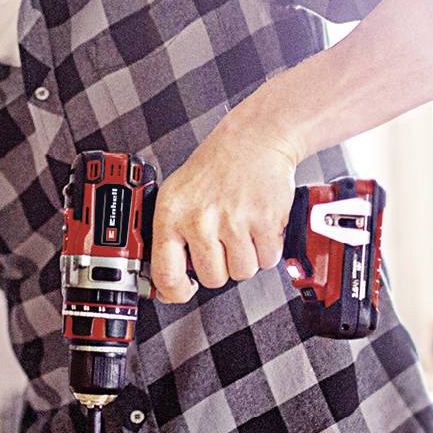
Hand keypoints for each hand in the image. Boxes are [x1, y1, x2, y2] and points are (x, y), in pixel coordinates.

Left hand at [149, 127, 297, 303]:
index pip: (165, 274)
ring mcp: (234, 222)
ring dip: (245, 257)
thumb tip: (167, 286)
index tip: (182, 290)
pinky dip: (266, 248)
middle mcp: (200, 219)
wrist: (253, 140)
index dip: (175, 292)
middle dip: (220, 265)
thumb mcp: (176, 196)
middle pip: (212, 279)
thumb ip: (170, 238)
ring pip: (242, 272)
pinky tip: (257, 225)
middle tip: (222, 240)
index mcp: (171, 215)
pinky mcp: (264, 222)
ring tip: (241, 229)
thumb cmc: (214, 168)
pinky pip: (267, 260)